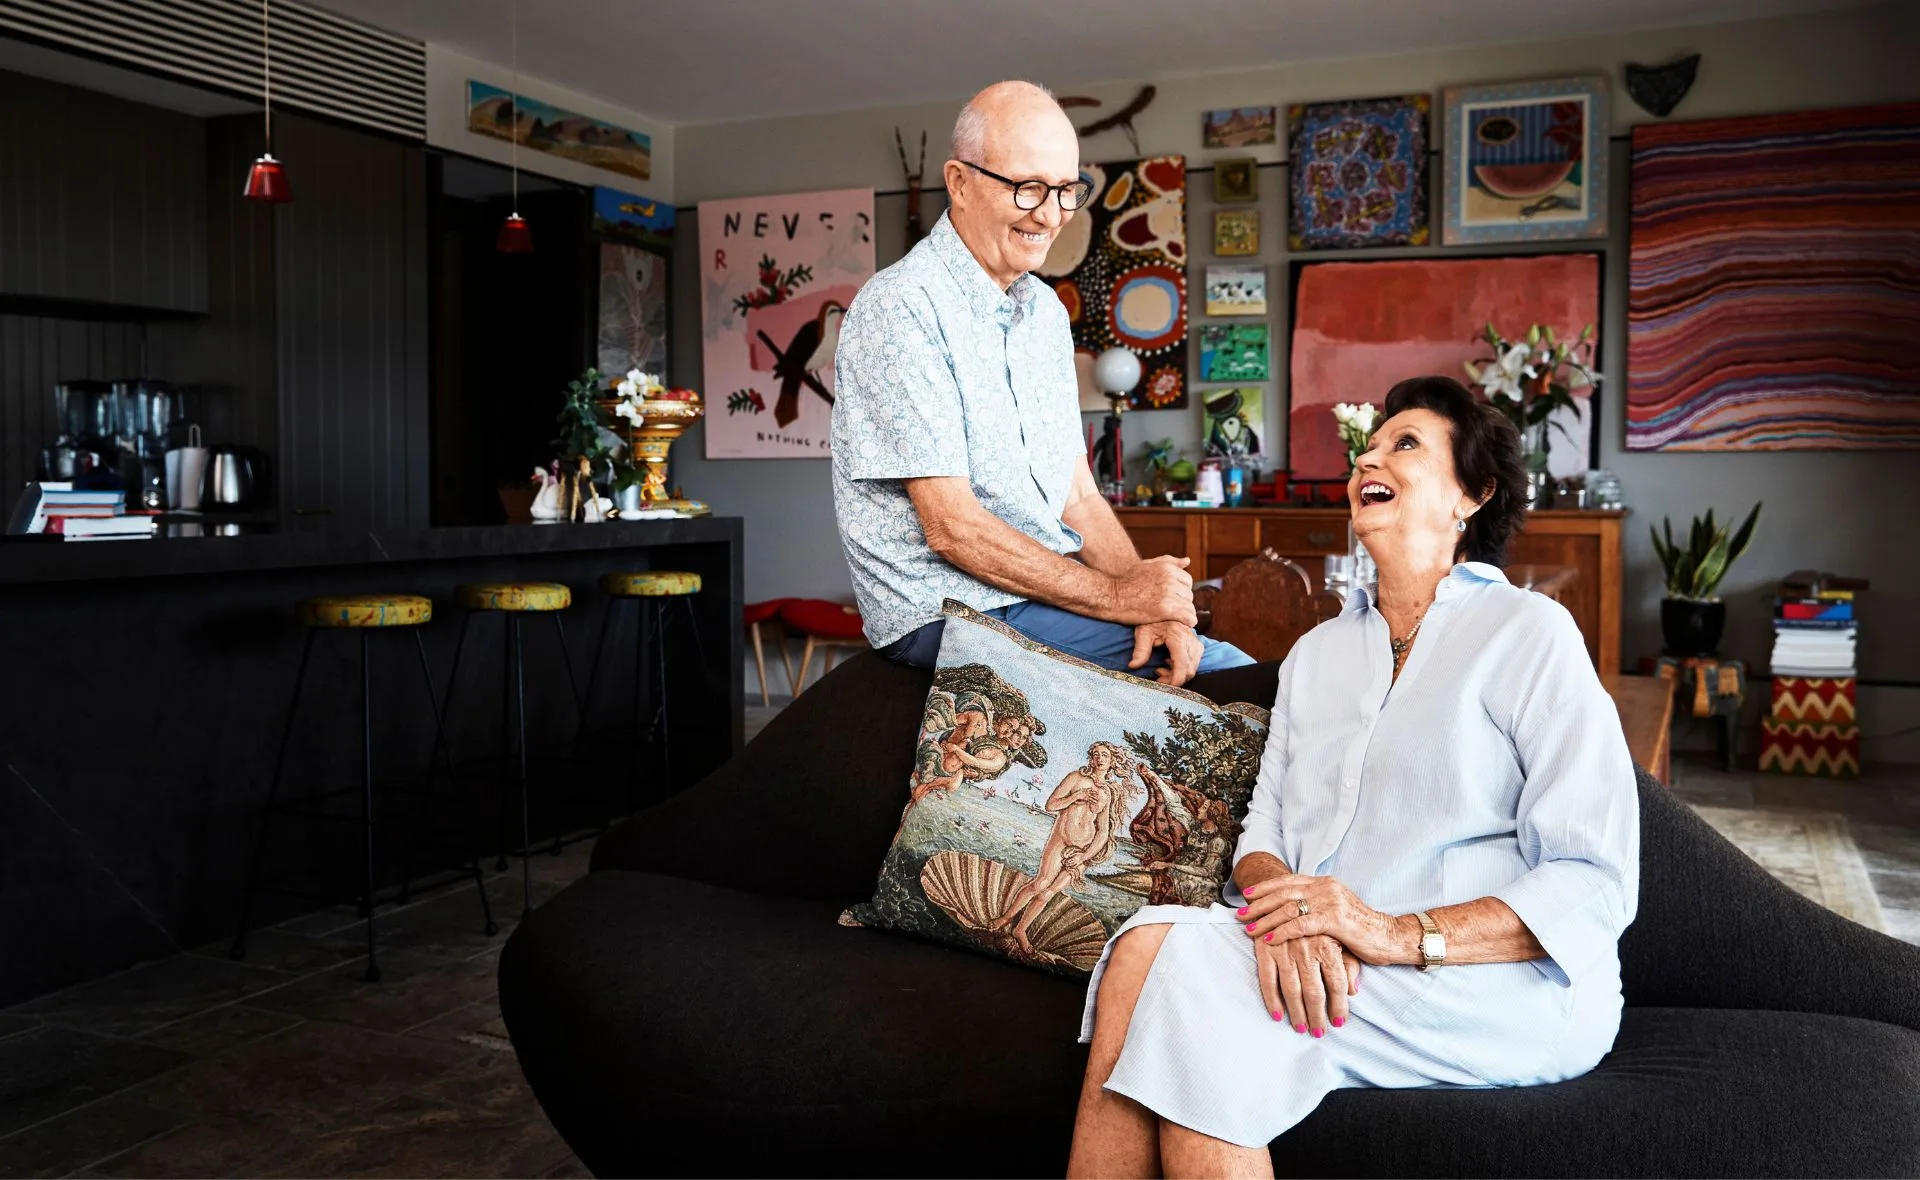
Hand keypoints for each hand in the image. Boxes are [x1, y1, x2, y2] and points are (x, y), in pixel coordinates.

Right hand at [1109, 557, 1195, 626]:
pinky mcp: (1165, 610)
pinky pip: (1188, 617)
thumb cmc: (1126, 581)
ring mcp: (1168, 595)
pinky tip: (1184, 623)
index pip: (1187, 581)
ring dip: (1185, 613)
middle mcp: (1170, 580)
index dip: (1181, 591)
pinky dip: (1189, 621)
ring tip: (1176, 618)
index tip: (1173, 598)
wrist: (1111, 596)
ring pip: (1189, 607)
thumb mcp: (1147, 564)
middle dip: (1182, 602)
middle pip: (1188, 594)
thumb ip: (1168, 561)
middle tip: (1173, 609)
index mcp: (1167, 568)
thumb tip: (1187, 560)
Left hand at [1129, 621, 1202, 684]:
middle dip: (1173, 679)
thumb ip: (1140, 650)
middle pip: (1189, 671)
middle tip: (1157, 676)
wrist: (1166, 608)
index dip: (1175, 680)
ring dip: (1176, 675)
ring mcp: (1196, 644)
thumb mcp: (1143, 632)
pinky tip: (1167, 663)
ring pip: (1192, 669)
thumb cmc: (1153, 619)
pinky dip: (1181, 669)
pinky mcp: (1197, 646)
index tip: (1162, 686)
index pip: (1182, 665)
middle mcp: (1191, 641)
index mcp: (1178, 637)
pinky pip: (1192, 664)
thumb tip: (1133, 666)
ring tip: (1160, 669)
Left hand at [1238, 876, 1411, 966]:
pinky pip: (1300, 925)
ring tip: (1248, 929)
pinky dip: (1281, 932)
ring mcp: (1330, 901)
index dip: (1266, 887)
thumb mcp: (1336, 910)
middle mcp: (1326, 887)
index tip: (1247, 895)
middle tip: (1240, 914)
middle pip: (1283, 892)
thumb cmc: (1362, 929)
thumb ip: (1316, 906)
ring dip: (1265, 919)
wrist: (1390, 937)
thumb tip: (1291, 910)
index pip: (1288, 881)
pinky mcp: (1334, 919)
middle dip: (1259, 904)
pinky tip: (1268, 939)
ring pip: (1288, 908)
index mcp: (1325, 883)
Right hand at [1255, 934, 1358, 1036]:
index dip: (1339, 1006)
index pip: (1337, 983)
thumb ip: (1349, 965)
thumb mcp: (1340, 940)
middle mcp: (1307, 947)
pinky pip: (1267, 979)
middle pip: (1315, 991)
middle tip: (1318, 1032)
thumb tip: (1353, 991)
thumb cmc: (1319, 924)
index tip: (1339, 1023)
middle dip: (1317, 1016)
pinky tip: (1278, 1015)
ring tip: (1301, 1028)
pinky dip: (1272, 999)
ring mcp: (1285, 948)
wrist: (1288, 894)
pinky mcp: (1265, 948)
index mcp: (1328, 944)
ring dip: (1296, 1012)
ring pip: (1292, 989)